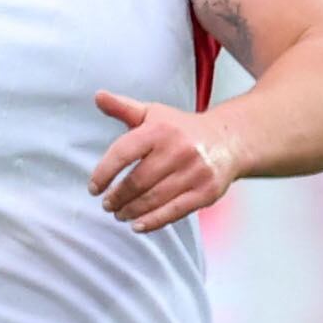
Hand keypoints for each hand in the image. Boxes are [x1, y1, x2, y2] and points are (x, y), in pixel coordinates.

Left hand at [88, 92, 242, 233]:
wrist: (228, 141)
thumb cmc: (181, 129)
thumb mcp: (153, 113)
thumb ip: (123, 107)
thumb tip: (98, 96)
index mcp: (160, 130)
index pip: (122, 153)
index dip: (104, 174)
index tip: (94, 189)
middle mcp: (179, 150)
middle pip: (137, 181)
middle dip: (117, 197)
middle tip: (107, 205)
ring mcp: (195, 172)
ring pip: (154, 199)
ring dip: (131, 211)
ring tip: (119, 214)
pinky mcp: (206, 192)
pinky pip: (174, 211)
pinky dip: (153, 221)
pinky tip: (137, 225)